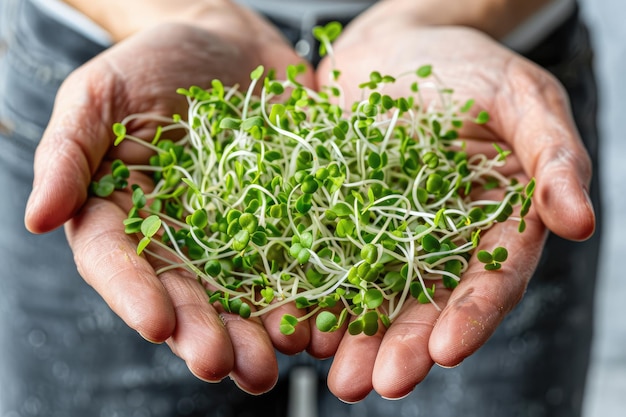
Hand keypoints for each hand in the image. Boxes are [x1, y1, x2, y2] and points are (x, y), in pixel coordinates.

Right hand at [24, 18, 314, 393]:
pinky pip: (299, 259)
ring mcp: (239, 232)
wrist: (229, 44)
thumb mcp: (99, 95)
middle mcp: (182, 237)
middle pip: (188, 294)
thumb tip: (38, 218)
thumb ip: (68, 154)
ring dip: (257, 332)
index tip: (157, 324)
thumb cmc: (153, 64)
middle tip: (222, 365)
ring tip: (272, 363)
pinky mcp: (288, 218)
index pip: (122, 265)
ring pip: (244, 292)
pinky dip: (310, 294)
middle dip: (204, 333)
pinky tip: (320, 323)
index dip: (136, 297)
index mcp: (127, 215)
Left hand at [314, 20, 595, 401]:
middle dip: (400, 346)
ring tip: (330, 372)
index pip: (490, 278)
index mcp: (494, 219)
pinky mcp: (339, 215)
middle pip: (424, 301)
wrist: (393, 43)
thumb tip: (580, 223)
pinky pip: (324, 257)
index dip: (471, 316)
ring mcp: (386, 230)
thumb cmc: (466, 63)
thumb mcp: (521, 98)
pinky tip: (294, 322)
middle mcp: (441, 237)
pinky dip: (312, 291)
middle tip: (370, 385)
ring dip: (353, 335)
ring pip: (372, 292)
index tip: (445, 351)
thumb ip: (552, 157)